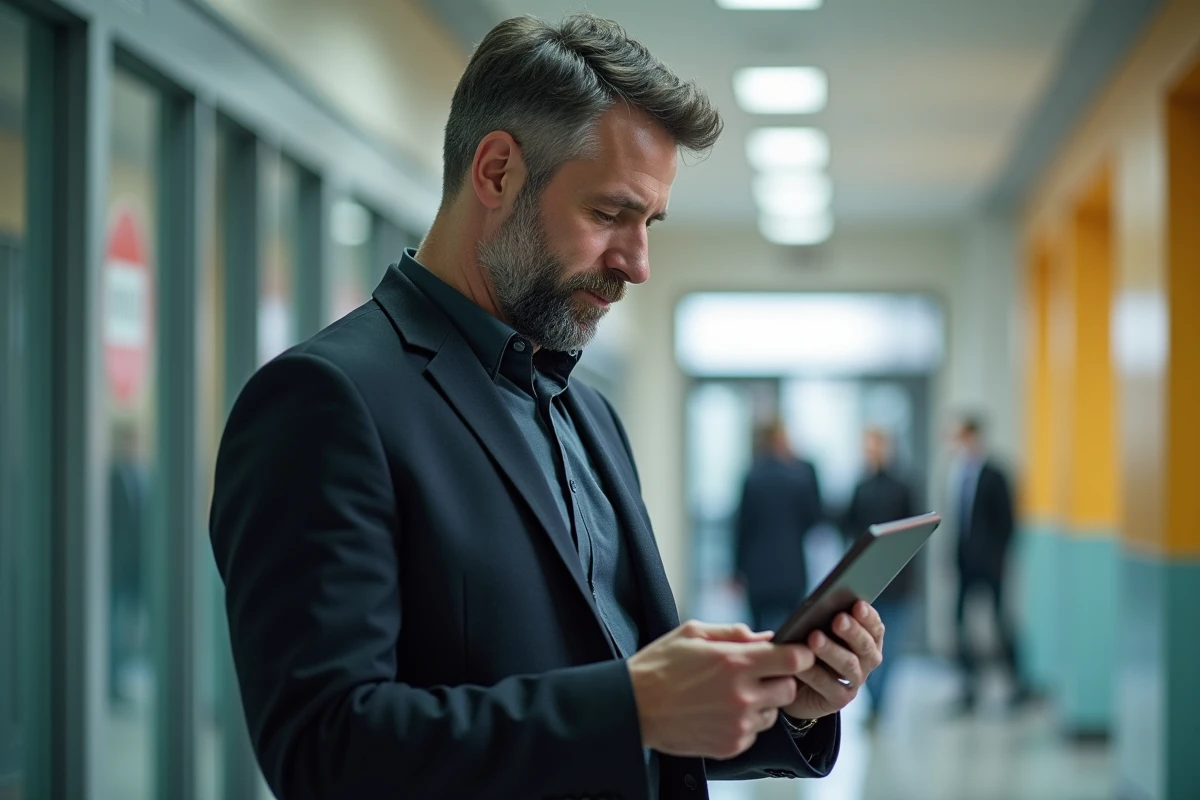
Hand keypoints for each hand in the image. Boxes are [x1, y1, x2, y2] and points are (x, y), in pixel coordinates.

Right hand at [628, 620, 814, 758]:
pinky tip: (720, 712)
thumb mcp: (692, 633)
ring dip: (762, 702)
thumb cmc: (660, 666)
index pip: (792, 660)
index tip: (793, 653)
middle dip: (779, 678)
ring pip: (773, 713)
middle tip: (758, 674)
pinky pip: (754, 733)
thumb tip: (766, 636)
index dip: (798, 654)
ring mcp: (737, 724)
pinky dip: (745, 723)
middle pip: (789, 688)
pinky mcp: (731, 745)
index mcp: (734, 662)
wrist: (633, 707)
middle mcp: (741, 695)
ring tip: (732, 694)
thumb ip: (734, 633)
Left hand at [782, 601, 883, 720]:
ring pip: (848, 665)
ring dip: (832, 650)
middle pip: (866, 646)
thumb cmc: (808, 647)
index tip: (857, 604)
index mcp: (866, 640)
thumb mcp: (816, 629)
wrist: (796, 684)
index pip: (875, 628)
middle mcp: (865, 661)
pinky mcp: (838, 699)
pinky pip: (828, 684)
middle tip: (838, 619)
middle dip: (853, 631)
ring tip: (814, 638)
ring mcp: (854, 681)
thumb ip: (823, 619)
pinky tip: (802, 662)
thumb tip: (819, 606)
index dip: (868, 617)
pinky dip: (814, 672)